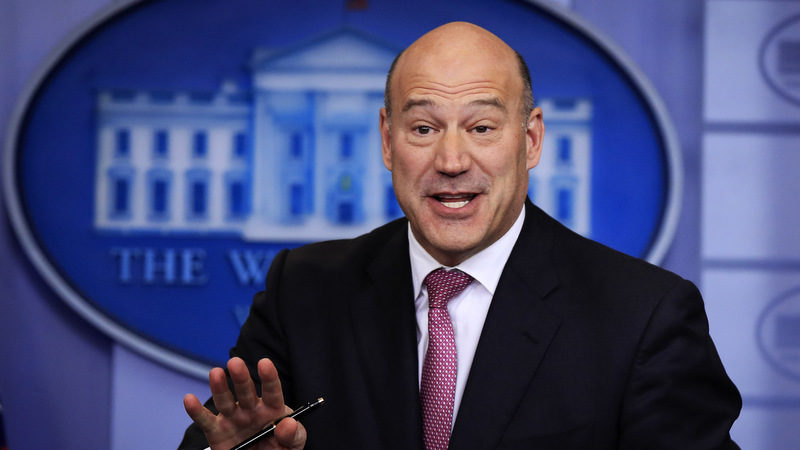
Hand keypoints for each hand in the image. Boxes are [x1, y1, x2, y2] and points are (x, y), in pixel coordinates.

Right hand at [184, 357, 305, 449]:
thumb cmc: (278, 448)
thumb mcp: (292, 444)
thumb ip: (293, 435)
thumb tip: (289, 424)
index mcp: (271, 409)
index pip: (271, 391)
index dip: (268, 377)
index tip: (265, 363)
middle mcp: (250, 409)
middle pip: (245, 391)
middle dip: (241, 377)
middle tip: (235, 362)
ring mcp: (232, 418)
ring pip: (225, 401)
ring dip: (219, 387)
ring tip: (216, 373)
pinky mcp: (216, 431)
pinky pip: (205, 421)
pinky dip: (196, 411)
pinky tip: (190, 399)